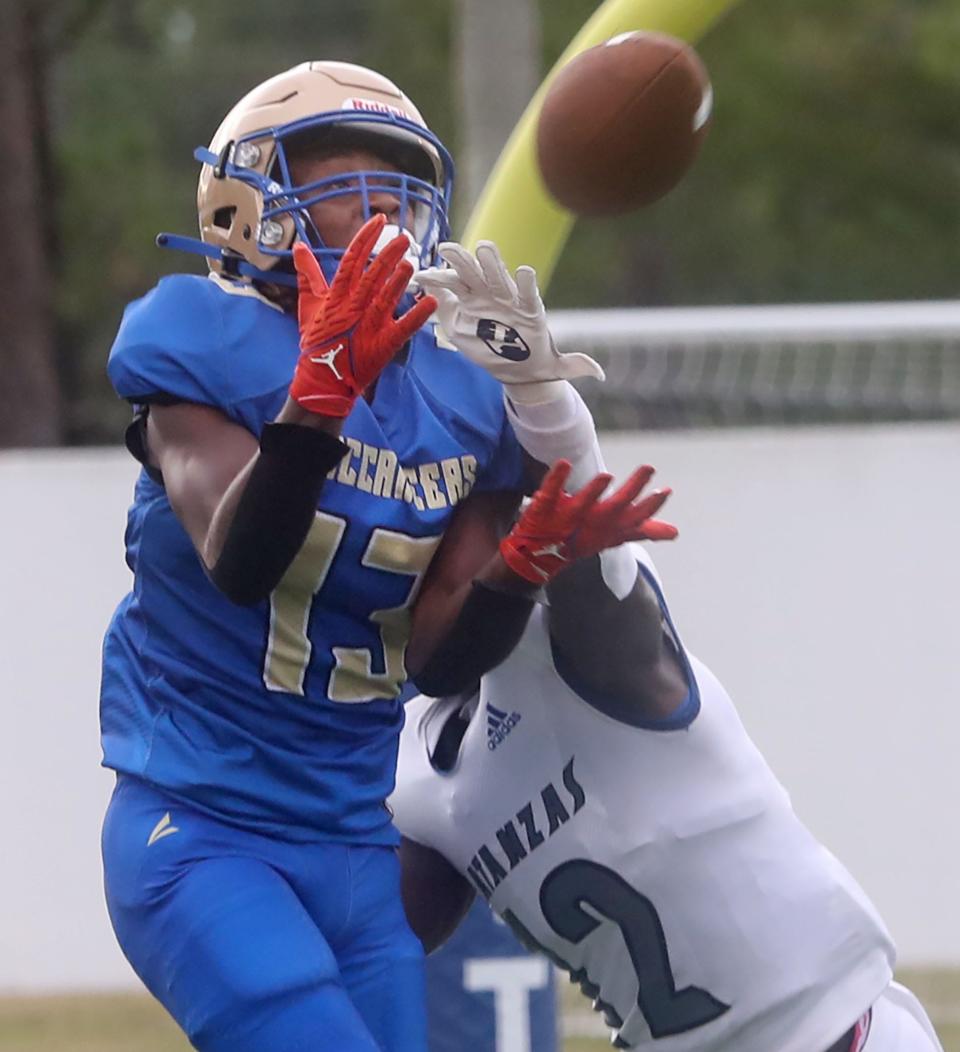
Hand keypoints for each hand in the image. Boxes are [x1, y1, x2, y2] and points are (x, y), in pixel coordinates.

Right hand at [290, 214, 436, 416]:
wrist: (323, 380)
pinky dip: (418, 315)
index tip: (380, 219)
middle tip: (404, 238)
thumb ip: (307, 276)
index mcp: (337, 295)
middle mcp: (354, 306)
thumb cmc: (317, 343)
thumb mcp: (308, 306)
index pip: (352, 259)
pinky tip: (431, 301)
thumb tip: (298, 247)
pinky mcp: (384, 343)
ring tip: (411, 264)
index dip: (366, 238)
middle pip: (373, 275)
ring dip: (400, 280)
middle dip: (388, 255)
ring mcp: (370, 325)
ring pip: (387, 296)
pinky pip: (404, 326)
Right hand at [415, 240, 603, 401]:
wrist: (516, 365)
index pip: (527, 291)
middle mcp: (505, 297)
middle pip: (497, 275)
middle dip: (490, 261)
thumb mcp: (555, 367)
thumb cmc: (537, 361)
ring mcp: (483, 298)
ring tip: (446, 250)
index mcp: (527, 308)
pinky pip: (450, 289)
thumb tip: (598, 373)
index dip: (526, 282)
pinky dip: (437, 282)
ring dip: (459, 262)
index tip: (524, 272)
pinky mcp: (465, 306)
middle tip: (484, 247)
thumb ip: (574, 365)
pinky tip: (422, 276)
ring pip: (470, 274)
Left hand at [500, 461, 676, 584]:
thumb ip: (643, 530)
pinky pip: (552, 491)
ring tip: (607, 476)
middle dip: (632, 489)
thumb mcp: (614, 535)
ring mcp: (569, 515)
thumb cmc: (582, 539)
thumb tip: (675, 532)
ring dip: (595, 490)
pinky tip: (563, 463)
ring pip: (584, 502)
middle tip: (648, 468)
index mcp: (609, 525)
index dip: (651, 505)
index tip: (666, 490)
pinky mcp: (546, 507)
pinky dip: (557, 478)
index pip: (635, 516)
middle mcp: (593, 521)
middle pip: (615, 506)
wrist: (540, 554)